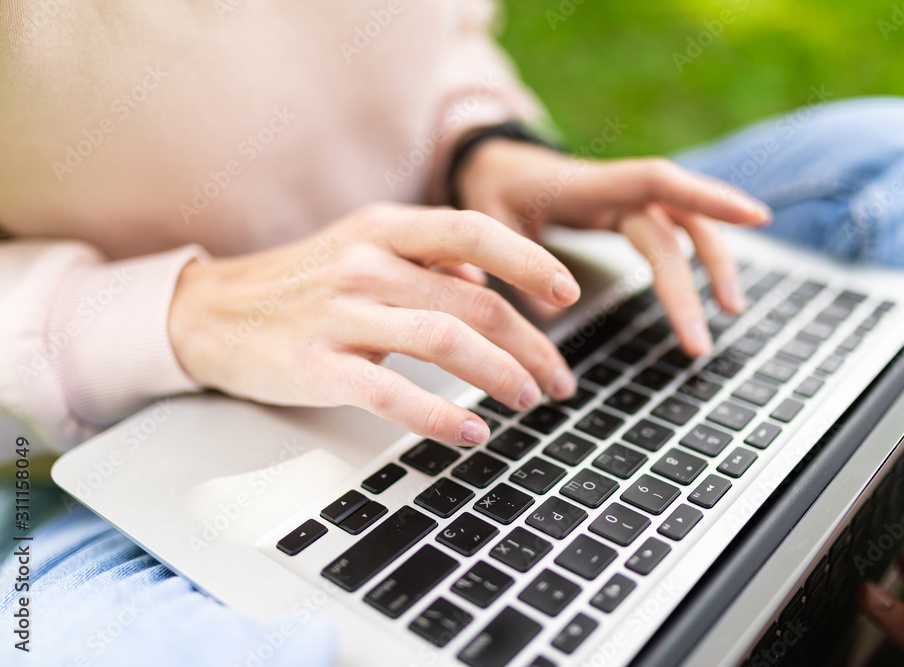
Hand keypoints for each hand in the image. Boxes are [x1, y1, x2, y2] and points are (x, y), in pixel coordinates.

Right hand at [167, 203, 579, 446]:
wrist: (209, 312)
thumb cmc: (299, 284)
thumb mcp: (361, 247)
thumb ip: (426, 258)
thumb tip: (487, 280)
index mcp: (383, 230)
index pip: (471, 231)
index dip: (529, 260)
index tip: (568, 292)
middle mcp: (366, 264)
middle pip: (474, 302)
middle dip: (531, 346)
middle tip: (559, 380)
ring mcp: (339, 315)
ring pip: (444, 340)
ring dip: (500, 374)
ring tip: (528, 401)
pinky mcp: (316, 365)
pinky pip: (390, 392)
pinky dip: (439, 415)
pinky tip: (472, 431)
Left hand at [456, 139, 771, 355]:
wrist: (495, 162)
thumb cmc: (493, 189)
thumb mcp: (486, 219)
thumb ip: (511, 262)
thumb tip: (552, 312)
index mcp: (590, 185)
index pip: (657, 181)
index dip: (707, 195)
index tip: (755, 217)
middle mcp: (620, 190)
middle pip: (673, 230)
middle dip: (692, 285)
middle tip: (698, 345)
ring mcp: (629, 201)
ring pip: (688, 227)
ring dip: (714, 267)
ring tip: (730, 313)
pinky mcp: (630, 215)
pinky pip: (676, 233)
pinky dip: (698, 258)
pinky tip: (713, 291)